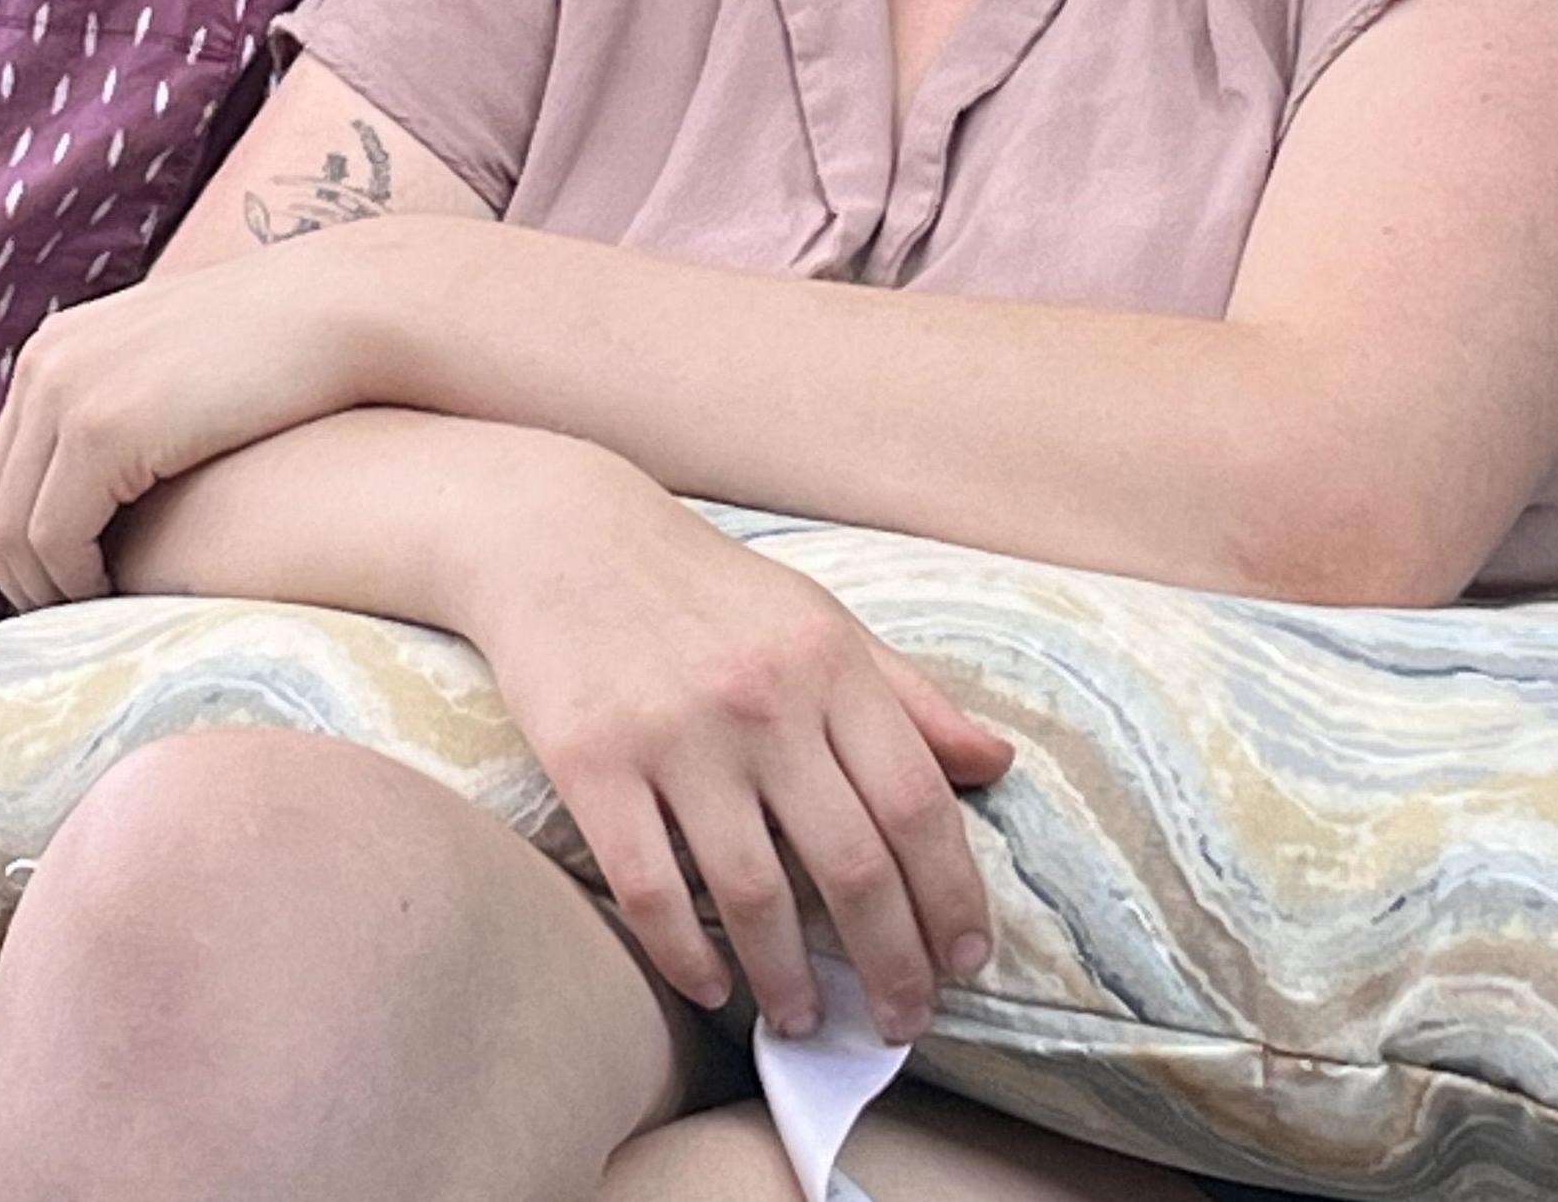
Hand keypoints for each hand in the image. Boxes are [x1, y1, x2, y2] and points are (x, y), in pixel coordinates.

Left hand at [0, 234, 383, 608]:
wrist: (343, 311)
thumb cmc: (283, 357)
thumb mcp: (176, 373)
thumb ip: (128, 411)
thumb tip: (110, 495)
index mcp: (57, 347)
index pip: (1, 474)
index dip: (25, 550)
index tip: (72, 594)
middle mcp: (46, 363)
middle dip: (26, 580)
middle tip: (77, 630)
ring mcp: (69, 391)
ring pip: (14, 529)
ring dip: (50, 590)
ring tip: (106, 623)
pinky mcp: (104, 427)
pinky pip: (56, 535)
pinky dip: (78, 581)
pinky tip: (126, 599)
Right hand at [459, 471, 1011, 1048]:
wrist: (561, 537)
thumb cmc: (704, 587)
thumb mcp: (818, 619)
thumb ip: (907, 696)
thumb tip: (996, 763)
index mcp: (826, 663)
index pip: (918, 804)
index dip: (953, 896)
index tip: (966, 958)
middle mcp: (760, 701)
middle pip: (853, 866)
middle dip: (892, 965)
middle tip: (901, 1020)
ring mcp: (674, 736)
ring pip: (754, 895)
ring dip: (790, 981)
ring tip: (802, 1020)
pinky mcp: (593, 764)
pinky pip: (651, 889)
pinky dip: (687, 956)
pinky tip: (712, 985)